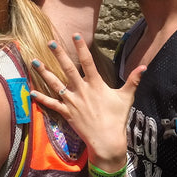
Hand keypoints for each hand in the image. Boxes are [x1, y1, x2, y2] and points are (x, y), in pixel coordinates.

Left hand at [30, 35, 145, 168]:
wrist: (107, 141)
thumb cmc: (117, 119)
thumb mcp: (126, 98)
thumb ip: (133, 80)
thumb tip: (145, 66)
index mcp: (96, 85)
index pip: (88, 62)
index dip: (82, 48)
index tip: (76, 35)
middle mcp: (82, 91)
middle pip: (68, 69)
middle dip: (59, 55)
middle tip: (50, 42)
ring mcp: (72, 102)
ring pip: (55, 84)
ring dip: (44, 72)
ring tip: (34, 61)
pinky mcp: (66, 113)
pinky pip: (51, 104)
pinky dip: (41, 98)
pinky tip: (31, 91)